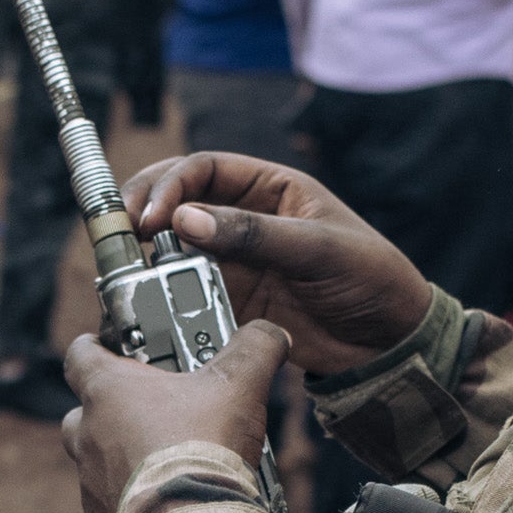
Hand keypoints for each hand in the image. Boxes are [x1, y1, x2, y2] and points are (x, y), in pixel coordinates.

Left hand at [61, 320, 289, 512]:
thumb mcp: (239, 385)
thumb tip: (271, 333)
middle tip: (147, 412)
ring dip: (119, 458)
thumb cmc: (201, 447)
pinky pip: (107, 505)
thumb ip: (254, 350)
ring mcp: (90, 480)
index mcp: (109, 390)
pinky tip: (162, 501)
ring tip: (159, 461)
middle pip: (83, 412)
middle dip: (108, 411)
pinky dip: (128, 501)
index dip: (93, 346)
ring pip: (93, 461)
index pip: (80, 354)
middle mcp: (89, 433)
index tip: (106, 346)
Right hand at [122, 152, 431, 375]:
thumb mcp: (319, 249)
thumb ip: (254, 235)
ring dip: (150, 256)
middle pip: (179, 200)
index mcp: (271, 188)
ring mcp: (236, 260)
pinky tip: (154, 303)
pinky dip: (167, 296)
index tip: (151, 215)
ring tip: (129, 269)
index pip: (204, 169)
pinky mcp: (232, 300)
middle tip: (122, 232)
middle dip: (145, 210)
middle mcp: (246, 218)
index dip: (171, 185)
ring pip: (176, 248)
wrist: (390, 343)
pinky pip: (188, 292)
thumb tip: (186, 220)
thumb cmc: (372, 278)